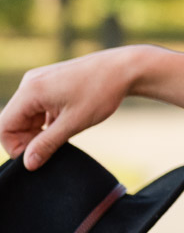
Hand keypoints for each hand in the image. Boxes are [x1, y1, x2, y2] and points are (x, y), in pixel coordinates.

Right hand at [0, 44, 183, 168]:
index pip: (4, 126)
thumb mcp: (73, 123)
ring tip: (62, 136)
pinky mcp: (49, 84)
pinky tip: (64, 126)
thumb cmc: (100, 92)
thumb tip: (28, 163)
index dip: (15, 146)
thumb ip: (47, 144)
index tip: (36, 157)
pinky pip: (37, 108)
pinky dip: (45, 122)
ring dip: (38, 132)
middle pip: (14, 121)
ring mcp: (39, 82)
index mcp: (30, 91)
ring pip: (26, 116)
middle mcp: (29, 83)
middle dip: (28, 140)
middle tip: (52, 150)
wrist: (123, 69)